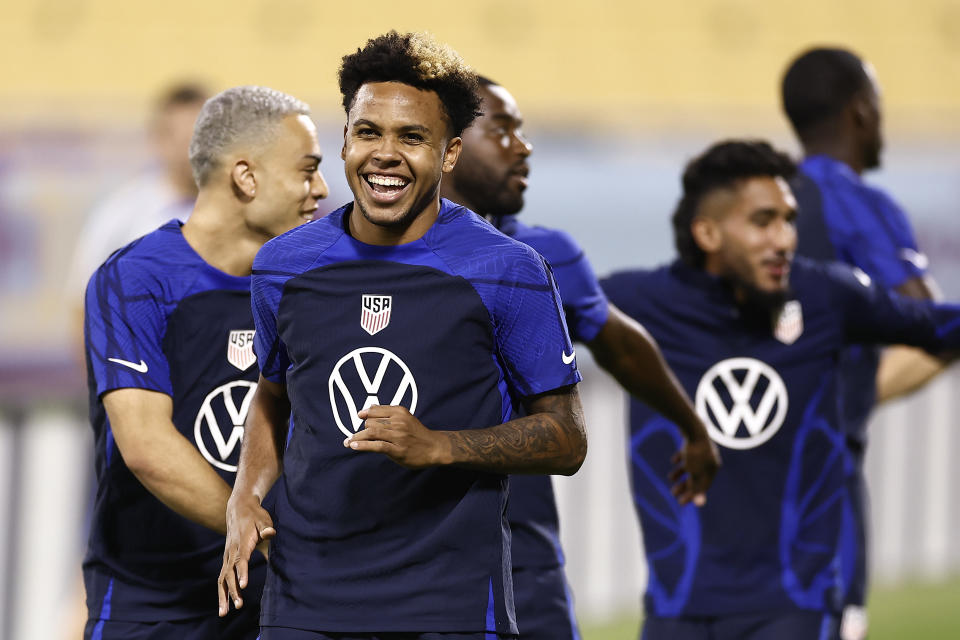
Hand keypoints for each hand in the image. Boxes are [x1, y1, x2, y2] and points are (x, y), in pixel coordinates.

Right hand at [218, 493, 274, 616]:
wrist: (239, 509)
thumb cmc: (255, 516)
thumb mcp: (263, 519)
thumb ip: (266, 528)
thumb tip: (271, 533)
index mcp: (242, 542)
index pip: (241, 560)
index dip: (242, 572)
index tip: (244, 586)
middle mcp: (232, 551)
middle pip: (230, 573)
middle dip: (233, 590)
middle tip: (239, 605)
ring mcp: (227, 556)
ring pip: (222, 579)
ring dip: (224, 596)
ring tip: (225, 613)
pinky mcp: (227, 559)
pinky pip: (222, 578)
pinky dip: (222, 591)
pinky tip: (224, 605)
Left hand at [344, 405, 449, 468]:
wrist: (434, 447)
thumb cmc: (417, 433)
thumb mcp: (405, 418)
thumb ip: (388, 413)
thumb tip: (368, 409)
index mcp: (399, 412)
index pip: (375, 410)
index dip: (365, 414)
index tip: (359, 417)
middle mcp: (398, 422)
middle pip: (371, 422)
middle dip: (362, 429)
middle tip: (356, 436)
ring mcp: (398, 436)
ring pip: (371, 433)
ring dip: (356, 437)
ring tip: (347, 442)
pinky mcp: (397, 450)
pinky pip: (376, 446)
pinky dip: (362, 445)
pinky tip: (353, 446)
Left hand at [668, 437, 719, 506]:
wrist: (691, 426)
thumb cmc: (695, 452)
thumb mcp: (695, 473)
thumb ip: (697, 487)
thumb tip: (700, 504)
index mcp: (713, 467)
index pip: (703, 486)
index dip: (692, 496)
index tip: (681, 503)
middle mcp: (710, 458)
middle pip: (697, 476)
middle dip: (685, 486)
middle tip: (673, 494)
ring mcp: (702, 449)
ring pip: (691, 465)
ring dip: (681, 473)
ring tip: (670, 478)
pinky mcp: (693, 440)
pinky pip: (688, 452)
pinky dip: (681, 458)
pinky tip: (673, 461)